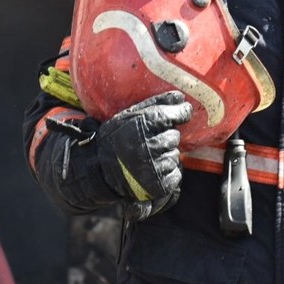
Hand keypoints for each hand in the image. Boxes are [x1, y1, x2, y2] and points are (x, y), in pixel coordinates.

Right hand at [94, 90, 191, 219]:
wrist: (100, 171)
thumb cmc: (115, 140)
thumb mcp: (129, 116)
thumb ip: (156, 104)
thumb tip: (181, 97)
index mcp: (141, 127)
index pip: (172, 115)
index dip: (180, 112)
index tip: (184, 111)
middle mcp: (150, 147)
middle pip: (174, 136)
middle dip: (165, 137)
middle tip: (149, 141)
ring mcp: (156, 168)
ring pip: (175, 155)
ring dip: (165, 155)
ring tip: (147, 157)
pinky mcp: (161, 185)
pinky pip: (176, 172)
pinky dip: (168, 171)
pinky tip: (152, 169)